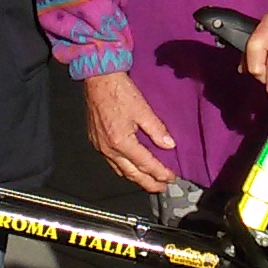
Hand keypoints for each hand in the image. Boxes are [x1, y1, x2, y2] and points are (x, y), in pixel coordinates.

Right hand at [81, 71, 177, 192]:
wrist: (98, 79)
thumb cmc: (120, 91)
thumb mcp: (143, 109)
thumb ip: (157, 130)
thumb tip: (170, 145)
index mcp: (122, 142)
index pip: (145, 165)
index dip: (160, 173)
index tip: (171, 178)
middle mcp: (109, 149)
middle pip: (131, 174)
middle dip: (148, 183)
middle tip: (162, 187)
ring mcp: (100, 146)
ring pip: (120, 170)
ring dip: (135, 178)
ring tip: (149, 181)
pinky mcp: (95, 141)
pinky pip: (111, 162)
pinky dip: (124, 168)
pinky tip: (131, 166)